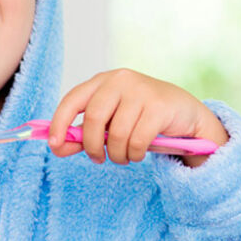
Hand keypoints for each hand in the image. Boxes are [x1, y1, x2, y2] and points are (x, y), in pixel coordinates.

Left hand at [47, 68, 228, 167]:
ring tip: (124, 157)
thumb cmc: (143, 118)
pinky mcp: (159, 106)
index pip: (73, 99)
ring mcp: (141, 91)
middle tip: (98, 159)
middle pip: (93, 118)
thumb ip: (84, 134)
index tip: (55, 145)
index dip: (60, 123)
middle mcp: (120, 81)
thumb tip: (58, 147)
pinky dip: (134, 155)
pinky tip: (138, 153)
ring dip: (117, 155)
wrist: (186, 114)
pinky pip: (137, 141)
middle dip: (92, 146)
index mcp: (103, 81)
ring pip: (116, 134)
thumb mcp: (111, 123)